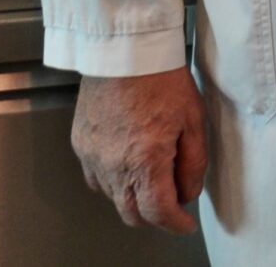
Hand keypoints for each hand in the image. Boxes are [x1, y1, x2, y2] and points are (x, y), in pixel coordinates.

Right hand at [71, 68, 206, 233]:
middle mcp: (113, 164)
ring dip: (133, 198)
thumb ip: (194, 163)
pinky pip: (95, 176)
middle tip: (172, 206)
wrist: (125, 51)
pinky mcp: (80, 143)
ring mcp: (93, 155)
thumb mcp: (194, 120)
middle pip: (130, 212)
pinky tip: (128, 165)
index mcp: (145, 160)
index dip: (175, 224)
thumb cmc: (162, 78)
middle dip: (154, 216)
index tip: (185, 224)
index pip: (158, 211)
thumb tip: (189, 192)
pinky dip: (113, 180)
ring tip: (154, 179)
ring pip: (112, 196)